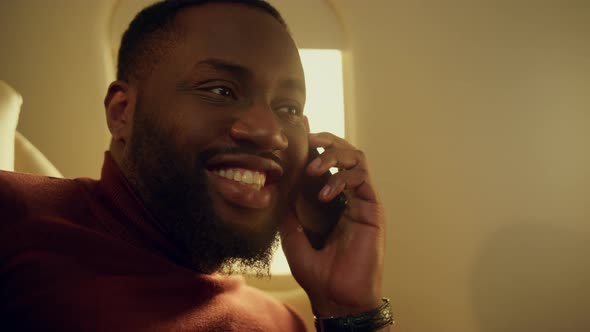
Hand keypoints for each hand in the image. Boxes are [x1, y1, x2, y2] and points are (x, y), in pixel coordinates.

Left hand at [280, 132, 385, 316]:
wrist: (336, 297)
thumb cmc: (318, 273)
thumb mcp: (293, 236)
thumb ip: (288, 211)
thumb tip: (278, 187)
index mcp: (332, 201)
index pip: (327, 163)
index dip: (315, 145)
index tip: (299, 131)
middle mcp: (349, 196)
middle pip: (345, 153)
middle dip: (327, 141)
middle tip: (309, 140)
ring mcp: (362, 200)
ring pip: (357, 158)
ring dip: (334, 155)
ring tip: (314, 168)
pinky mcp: (373, 208)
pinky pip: (361, 179)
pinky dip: (341, 179)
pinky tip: (323, 194)